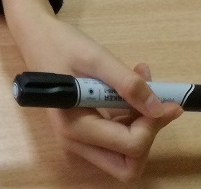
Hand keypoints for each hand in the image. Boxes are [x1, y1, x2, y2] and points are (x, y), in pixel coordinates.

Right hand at [2, 0, 182, 182]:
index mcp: (75, 126)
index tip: (164, 99)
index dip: (153, 125)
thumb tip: (158, 108)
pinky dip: (132, 118)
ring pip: (125, 155)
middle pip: (128, 165)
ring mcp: (79, 138)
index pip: (130, 145)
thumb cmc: (59, 44)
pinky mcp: (85, 129)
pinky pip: (117, 138)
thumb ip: (126, 83)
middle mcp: (76, 141)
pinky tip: (134, 87)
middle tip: (156, 104)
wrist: (35, 36)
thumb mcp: (94, 57)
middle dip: (149, 137)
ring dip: (143, 125)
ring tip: (145, 82)